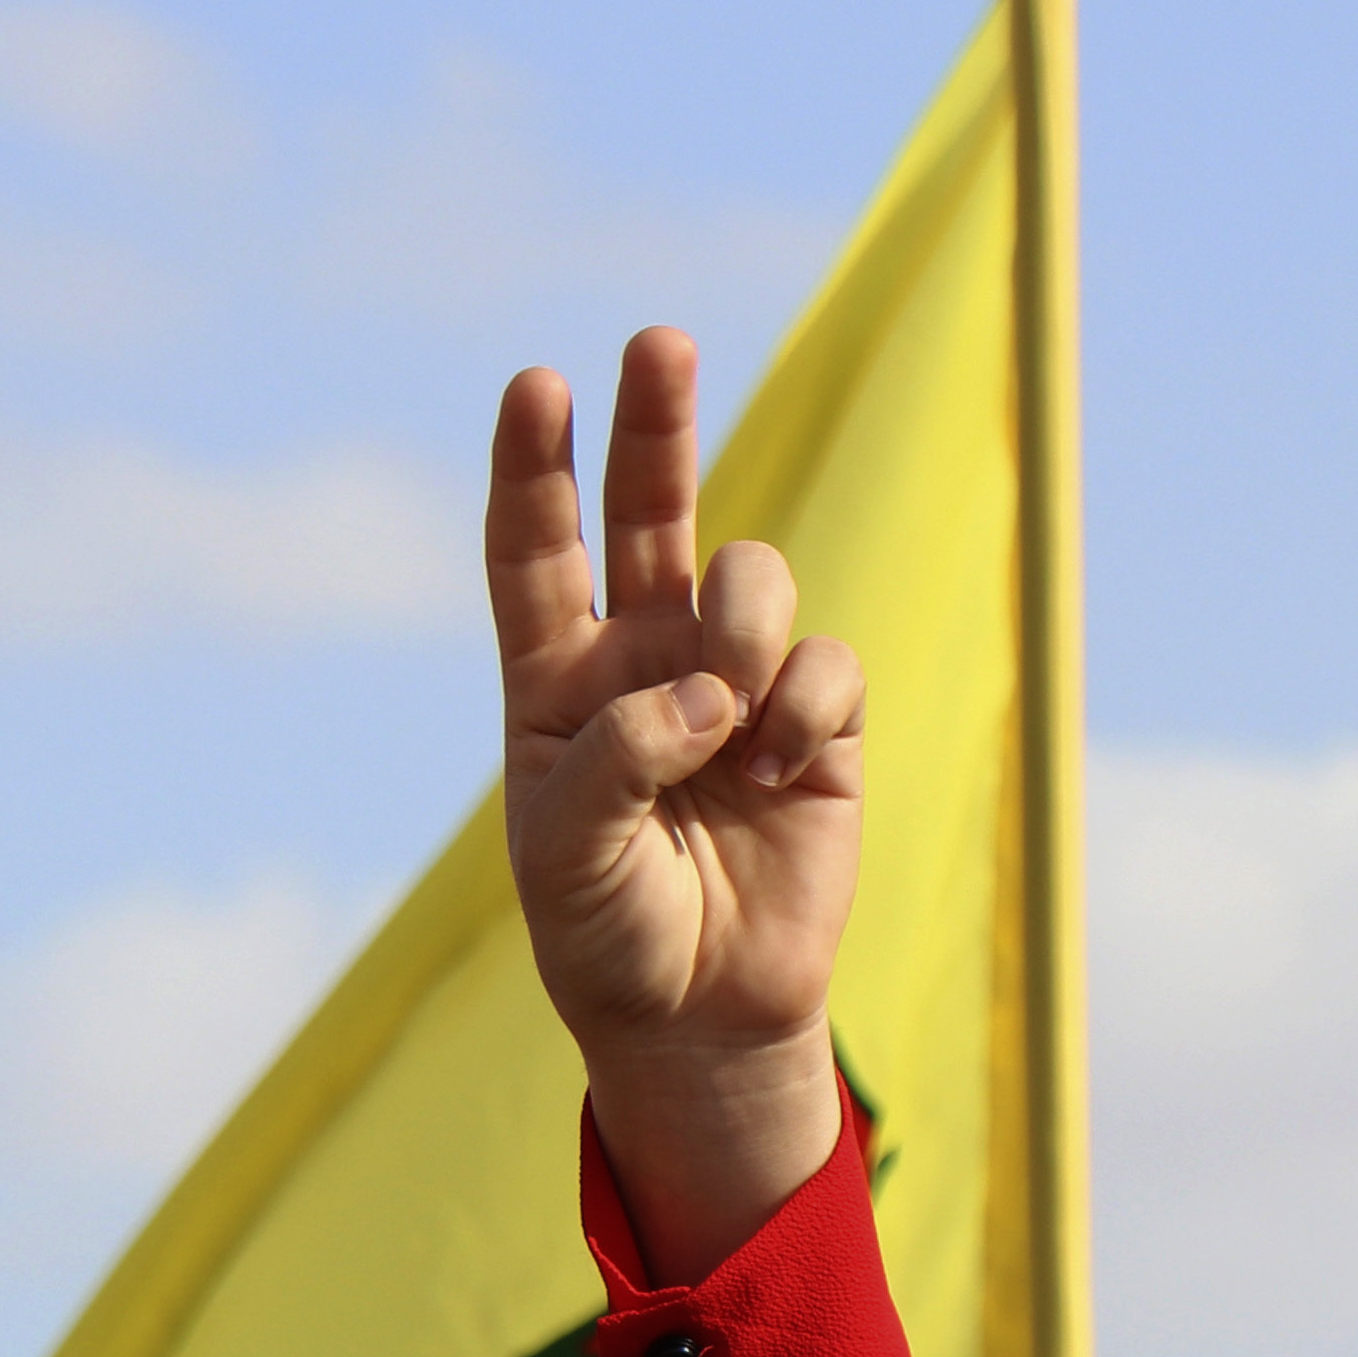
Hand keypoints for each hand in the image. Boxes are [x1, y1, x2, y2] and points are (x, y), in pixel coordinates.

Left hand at [492, 330, 862, 1276]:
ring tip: (728, 725)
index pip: (534, 553)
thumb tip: (703, 686)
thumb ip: (613, 763)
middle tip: (657, 341)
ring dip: (743, 629)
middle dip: (655, 423)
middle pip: (647, 511)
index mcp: (552, 682)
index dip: (534, 470)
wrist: (701, 1015)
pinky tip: (778, 774)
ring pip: (751, 578)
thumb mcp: (567, 862)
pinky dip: (804, 712)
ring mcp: (733, 679)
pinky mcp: (816, 718)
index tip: (532, 387)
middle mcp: (641, 659)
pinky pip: (825, 663)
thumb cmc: (606, 937)